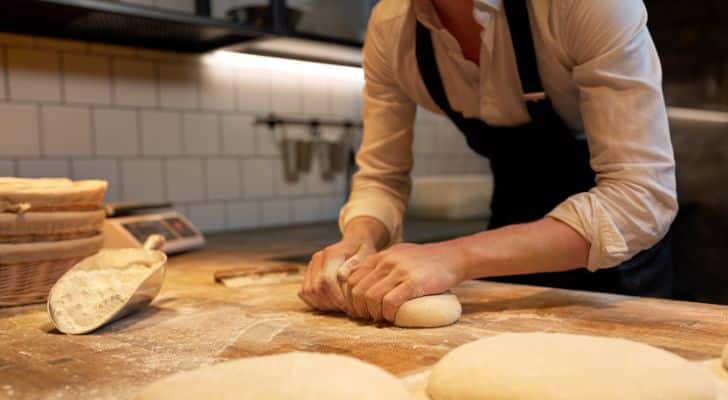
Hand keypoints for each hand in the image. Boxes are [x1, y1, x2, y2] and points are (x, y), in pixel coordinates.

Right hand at [298, 238, 375, 311]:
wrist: (354, 243)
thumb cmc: (363, 251)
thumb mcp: (367, 254)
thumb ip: (357, 263)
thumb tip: (341, 275)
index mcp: (332, 253)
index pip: (326, 280)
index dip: (336, 297)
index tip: (347, 306)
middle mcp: (318, 258)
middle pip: (316, 288)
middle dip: (330, 303)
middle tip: (345, 308)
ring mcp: (311, 266)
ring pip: (308, 292)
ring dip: (322, 304)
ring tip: (338, 306)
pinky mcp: (307, 273)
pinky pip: (304, 293)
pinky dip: (315, 302)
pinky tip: (330, 303)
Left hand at [343, 241, 466, 322]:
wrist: (454, 257)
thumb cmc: (427, 260)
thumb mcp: (400, 254)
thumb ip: (383, 264)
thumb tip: (366, 281)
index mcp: (381, 256)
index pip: (351, 278)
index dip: (350, 297)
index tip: (357, 308)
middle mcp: (387, 261)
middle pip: (358, 289)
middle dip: (358, 308)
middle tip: (367, 317)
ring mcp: (400, 271)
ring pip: (371, 297)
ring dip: (372, 313)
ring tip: (380, 318)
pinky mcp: (414, 283)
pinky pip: (390, 302)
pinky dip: (387, 314)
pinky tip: (392, 317)